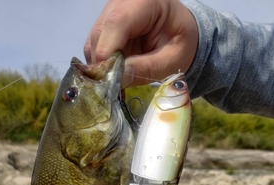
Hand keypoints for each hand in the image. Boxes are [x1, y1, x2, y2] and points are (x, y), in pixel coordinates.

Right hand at [84, 0, 198, 87]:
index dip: (108, 51)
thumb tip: (119, 79)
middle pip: (100, 33)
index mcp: (145, 2)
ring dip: (100, 66)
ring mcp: (110, 12)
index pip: (117, 22)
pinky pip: (93, 48)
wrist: (179, 33)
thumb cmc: (180, 42)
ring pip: (93, 42)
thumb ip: (147, 67)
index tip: (109, 78)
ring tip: (116, 82)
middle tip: (113, 87)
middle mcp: (122, 2)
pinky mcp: (103, 27)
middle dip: (103, 64)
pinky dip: (100, 65)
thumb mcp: (171, 59)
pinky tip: (114, 74)